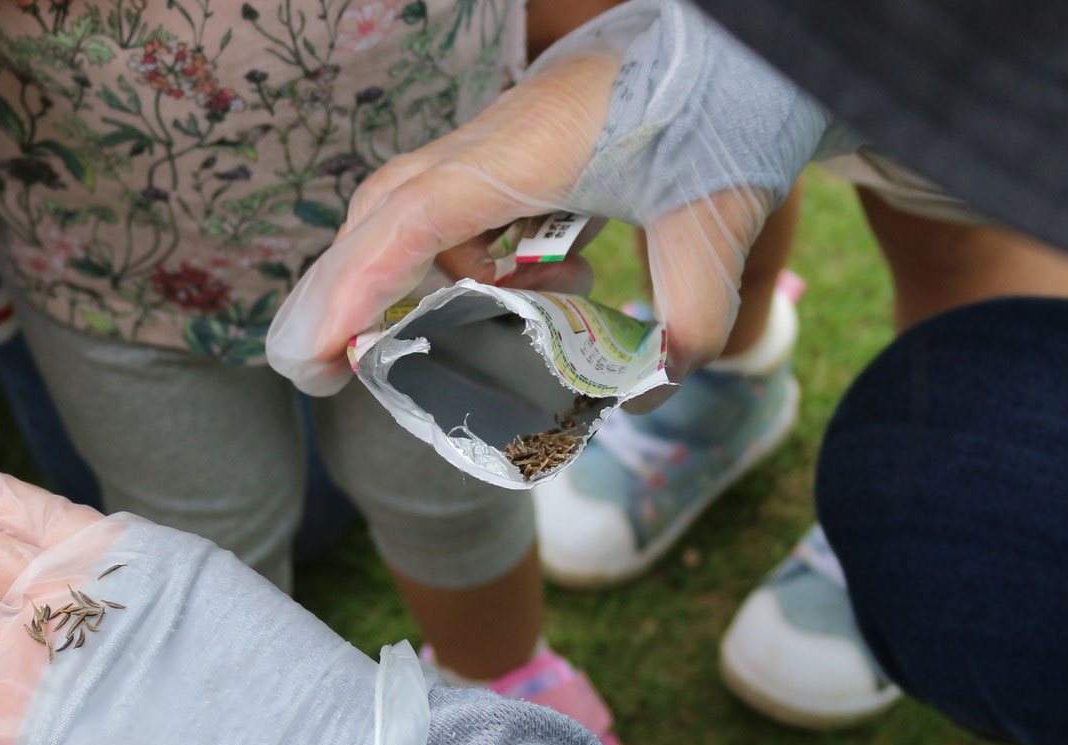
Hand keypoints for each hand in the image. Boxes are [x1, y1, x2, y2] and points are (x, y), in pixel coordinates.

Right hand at [266, 0, 838, 394]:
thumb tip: (651, 385)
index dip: (355, 289)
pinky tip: (533, 283)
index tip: (316, 354)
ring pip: (414, 203)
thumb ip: (693, 312)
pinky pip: (458, 198)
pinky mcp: (524, 138)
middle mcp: (498, 138)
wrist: (751, 35)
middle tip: (322, 369)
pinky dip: (463, 254)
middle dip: (343, 292)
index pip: (414, 219)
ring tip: (462, 336)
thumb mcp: (721, 218)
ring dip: (412, 275)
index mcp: (531, 151)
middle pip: (384, 210)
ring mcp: (505, 135)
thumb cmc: (731, 105)